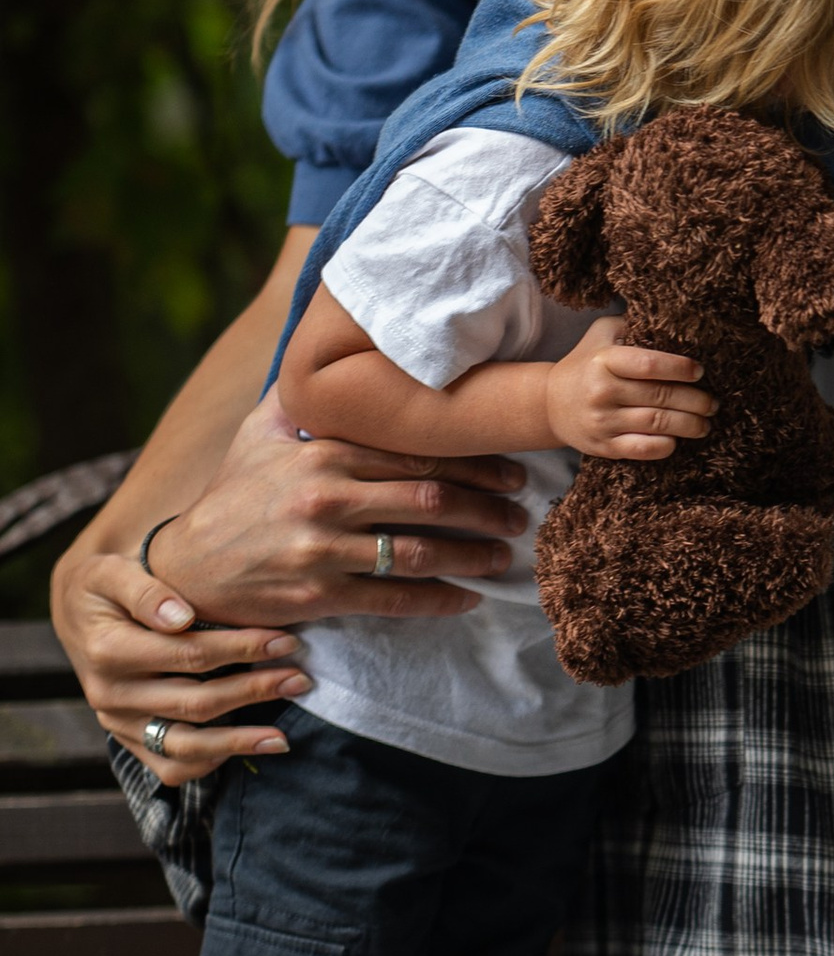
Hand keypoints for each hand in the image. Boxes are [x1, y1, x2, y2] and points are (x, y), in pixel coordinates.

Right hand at [55, 399, 530, 784]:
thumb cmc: (233, 495)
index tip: (509, 469)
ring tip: (505, 555)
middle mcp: (325, 496)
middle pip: (429, 499)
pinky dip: (439, 599)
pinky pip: (394, 598)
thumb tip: (333, 356)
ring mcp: (323, 548)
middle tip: (521, 512)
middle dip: (485, 506)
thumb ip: (302, 399)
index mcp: (320, 452)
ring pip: (419, 550)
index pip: (414, 453)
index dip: (471, 462)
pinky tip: (468, 597)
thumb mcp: (258, 434)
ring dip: (472, 553)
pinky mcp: (320, 594)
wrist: (190, 565)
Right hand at [545, 320, 715, 459]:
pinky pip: (642, 449)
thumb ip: (633, 326)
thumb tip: (676, 322)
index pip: (648, 364)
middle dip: (695, 400)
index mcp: (604, 361)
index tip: (699, 371)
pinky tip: (677, 440)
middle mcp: (601, 391)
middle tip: (713, 402)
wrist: (550, 403)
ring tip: (705, 423)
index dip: (680, 368)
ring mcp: (602, 421)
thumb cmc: (586, 363)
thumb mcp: (603, 334)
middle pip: (660, 396)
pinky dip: (665, 446)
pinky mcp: (604, 447)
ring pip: (656, 424)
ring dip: (689, 425)